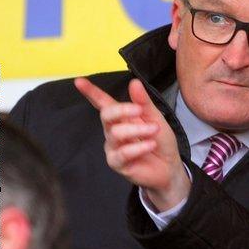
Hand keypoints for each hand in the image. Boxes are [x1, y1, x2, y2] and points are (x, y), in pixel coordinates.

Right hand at [74, 77, 190, 211]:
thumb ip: (144, 102)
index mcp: (122, 118)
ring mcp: (113, 147)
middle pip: (107, 115)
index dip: (91, 92)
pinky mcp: (117, 163)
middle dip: (123, 110)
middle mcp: (113, 131)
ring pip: (116, 133)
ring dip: (138, 130)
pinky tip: (151, 145)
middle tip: (140, 110)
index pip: (103, 103)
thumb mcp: (155, 118)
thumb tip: (134, 82)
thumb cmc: (160, 141)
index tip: (79, 81)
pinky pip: (122, 153)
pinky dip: (139, 147)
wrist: (169, 166)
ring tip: (154, 131)